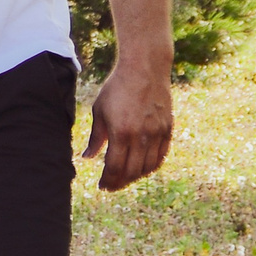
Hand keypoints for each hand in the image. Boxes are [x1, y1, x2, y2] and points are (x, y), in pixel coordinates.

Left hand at [83, 60, 171, 191]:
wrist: (144, 69)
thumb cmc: (117, 88)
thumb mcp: (100, 111)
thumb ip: (96, 137)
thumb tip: (87, 158)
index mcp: (121, 132)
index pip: (115, 167)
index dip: (108, 180)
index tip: (102, 186)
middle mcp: (142, 136)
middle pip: (132, 171)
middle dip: (120, 182)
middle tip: (112, 186)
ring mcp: (157, 133)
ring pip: (148, 166)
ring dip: (136, 176)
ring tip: (125, 178)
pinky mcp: (168, 128)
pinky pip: (161, 155)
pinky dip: (151, 166)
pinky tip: (142, 168)